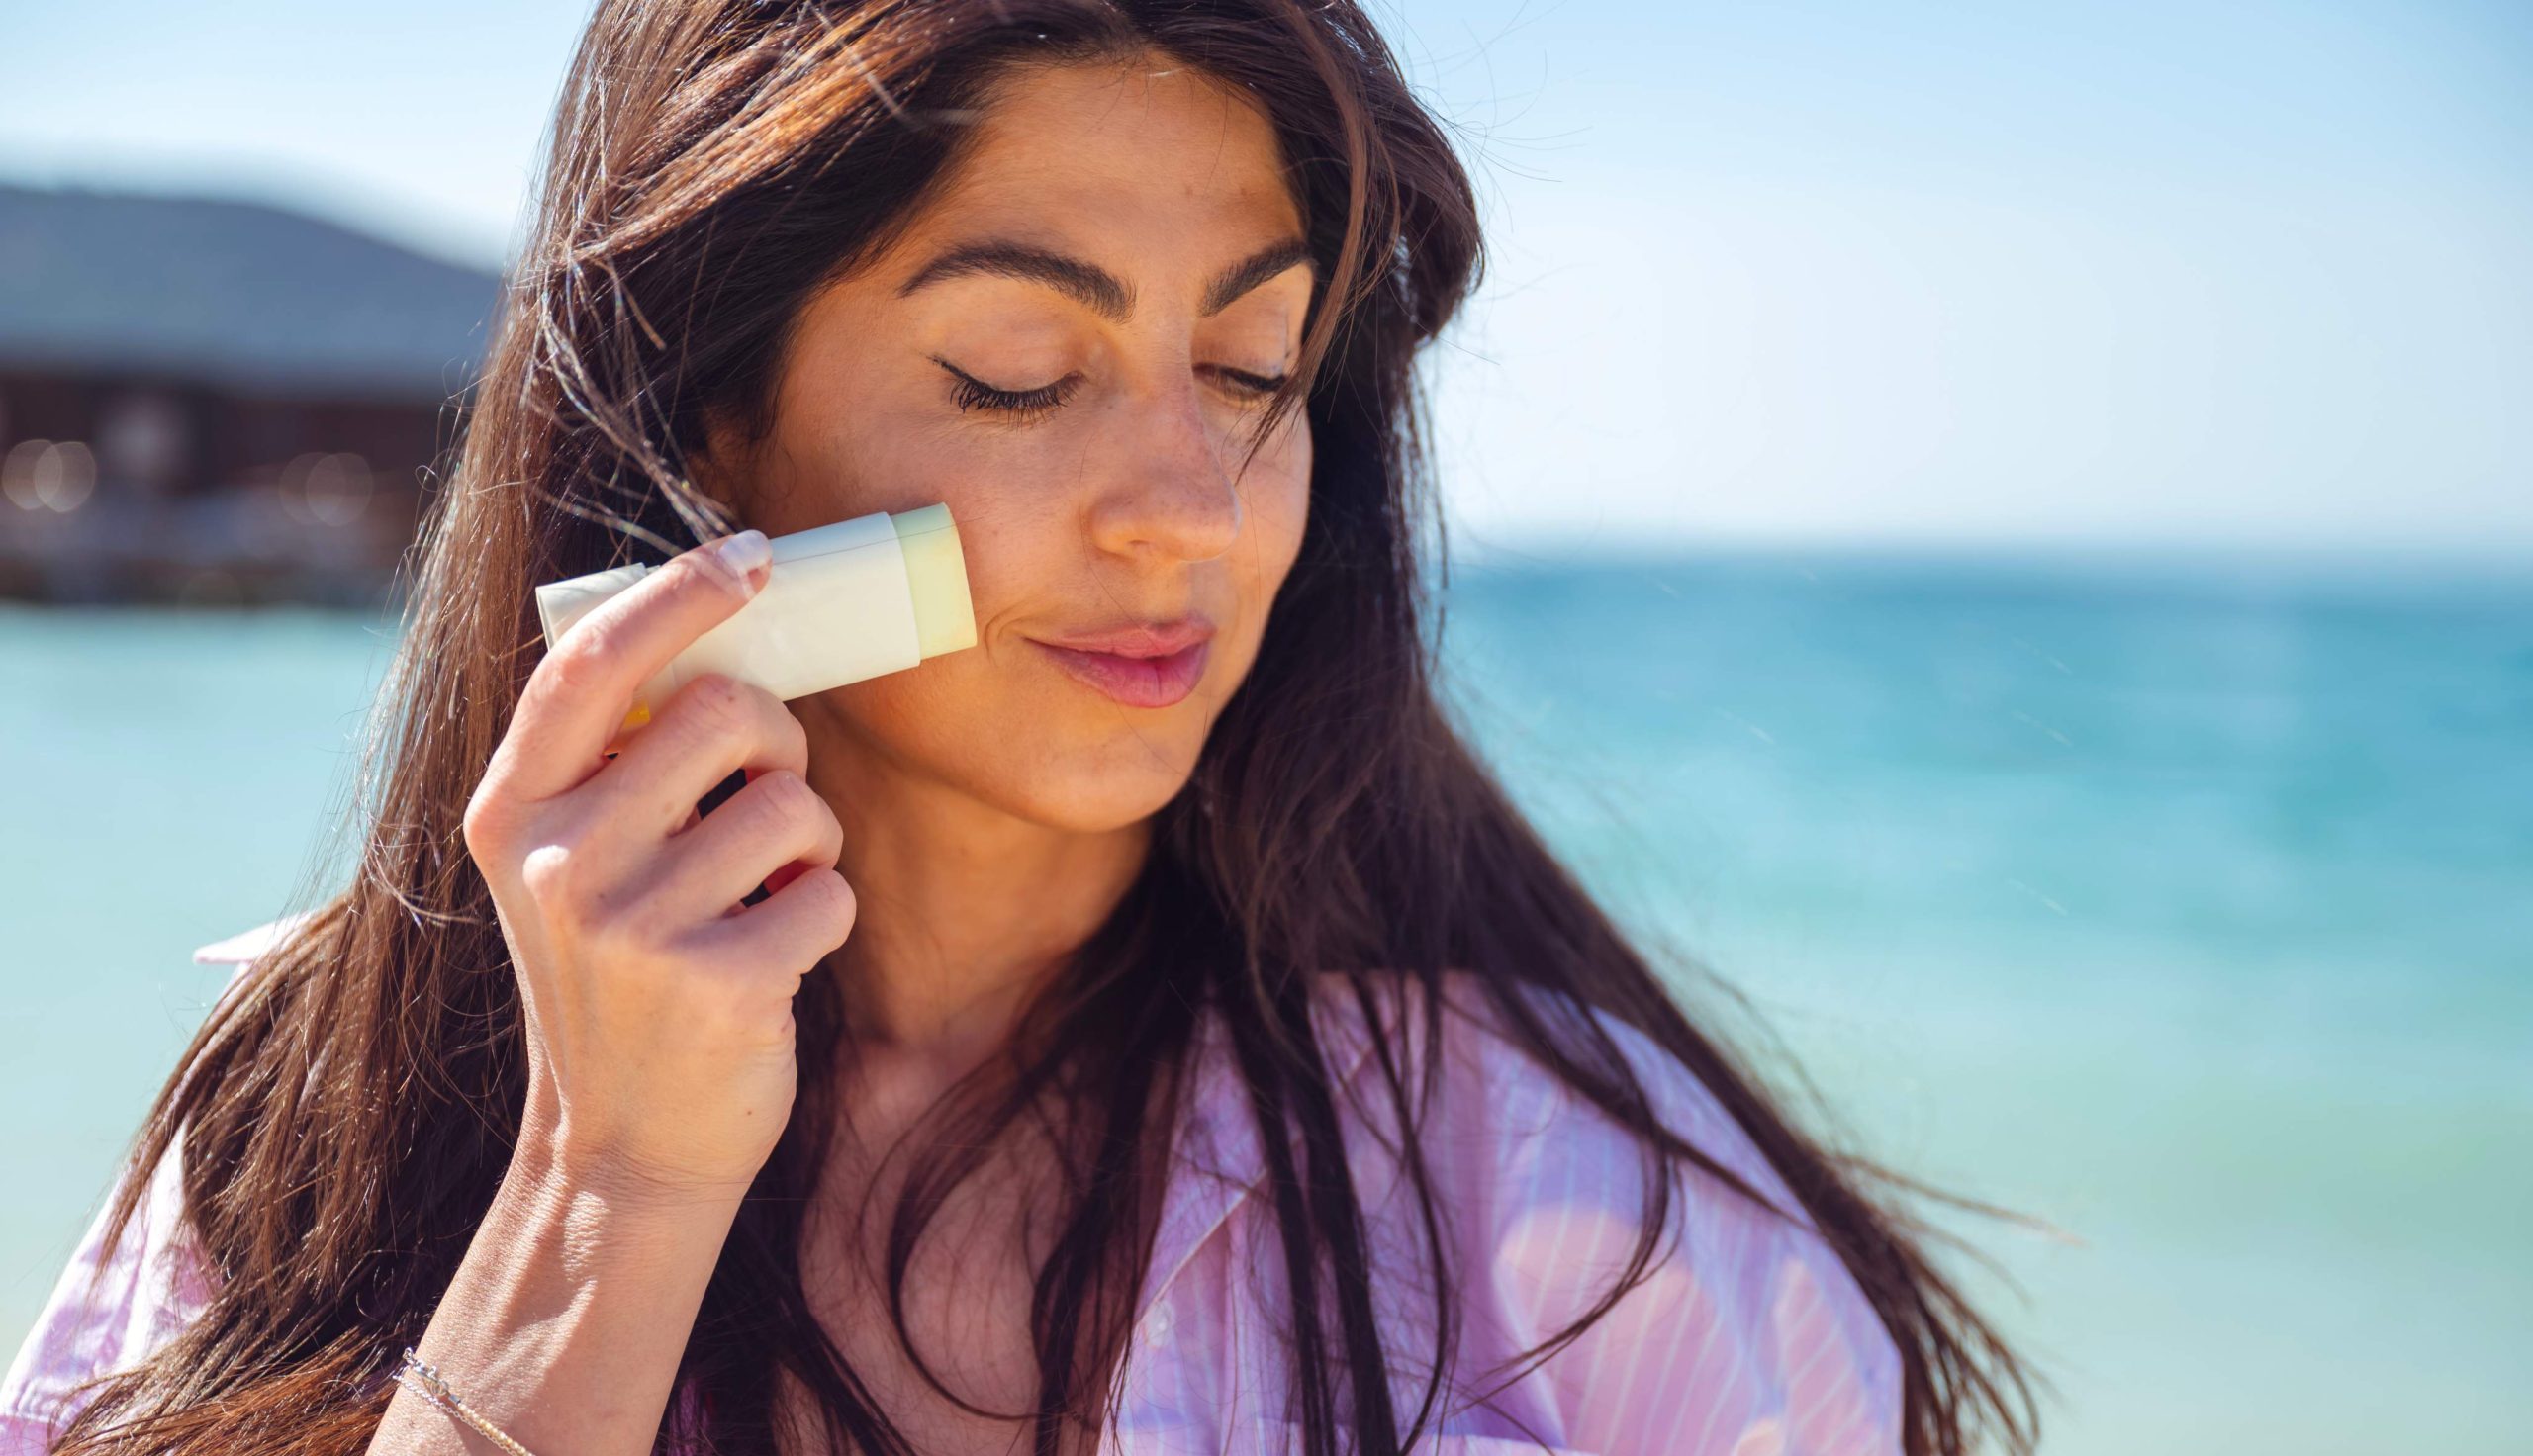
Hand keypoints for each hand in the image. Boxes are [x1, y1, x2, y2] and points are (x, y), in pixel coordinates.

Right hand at [461, 530, 855, 1199]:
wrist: (622, 1152)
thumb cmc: (620, 982)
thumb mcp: (569, 868)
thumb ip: (611, 765)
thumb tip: (720, 633)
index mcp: (510, 813)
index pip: (594, 661)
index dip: (680, 593)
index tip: (750, 558)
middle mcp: (555, 861)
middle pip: (725, 710)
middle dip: (778, 743)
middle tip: (767, 797)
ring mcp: (633, 927)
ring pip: (793, 803)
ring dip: (810, 843)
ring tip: (765, 896)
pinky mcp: (717, 984)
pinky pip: (830, 893)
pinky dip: (826, 917)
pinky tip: (776, 961)